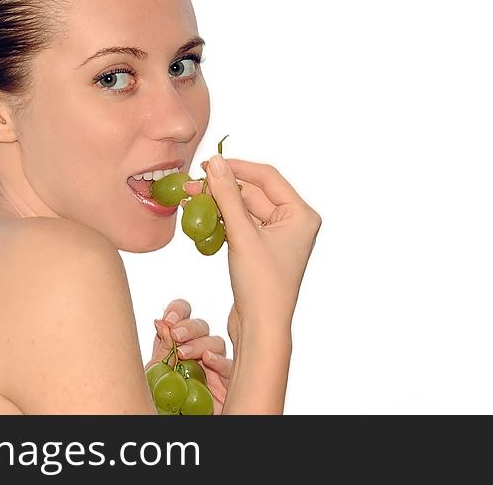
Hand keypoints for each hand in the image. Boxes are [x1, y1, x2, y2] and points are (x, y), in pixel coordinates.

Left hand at [146, 299, 231, 413]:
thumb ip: (162, 349)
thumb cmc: (162, 401)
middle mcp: (198, 351)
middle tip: (175, 334)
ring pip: (216, 342)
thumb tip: (161, 321)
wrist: (173, 421)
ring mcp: (214, 366)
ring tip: (183, 354)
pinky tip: (208, 360)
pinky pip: (230, 366)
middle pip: (202, 326)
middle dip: (188, 326)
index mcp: (179, 343)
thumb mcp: (156, 373)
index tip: (167, 319)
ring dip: (200, 343)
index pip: (183, 316)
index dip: (178, 310)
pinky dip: (220, 361)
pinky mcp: (226, 384)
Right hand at [186, 156, 320, 338]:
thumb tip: (216, 163)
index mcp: (301, 215)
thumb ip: (227, 196)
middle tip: (193, 184)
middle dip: (223, 188)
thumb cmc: (261, 285)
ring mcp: (277, 237)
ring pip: (244, 209)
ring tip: (191, 198)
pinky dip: (222, 220)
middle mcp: (293, 222)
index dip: (237, 167)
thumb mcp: (242, 235)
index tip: (209, 164)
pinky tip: (202, 217)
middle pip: (254, 192)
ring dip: (219, 204)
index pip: (267, 177)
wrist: (260, 328)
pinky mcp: (261, 250)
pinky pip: (241, 225)